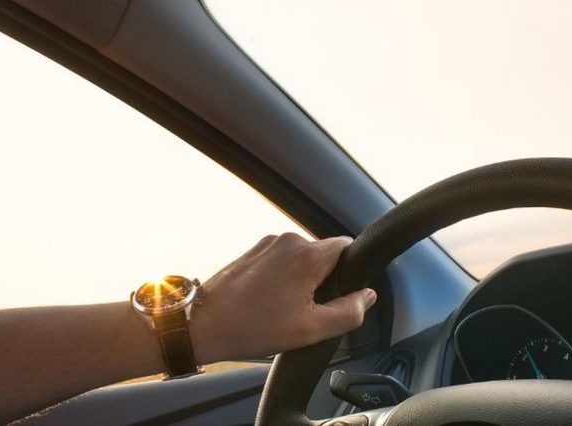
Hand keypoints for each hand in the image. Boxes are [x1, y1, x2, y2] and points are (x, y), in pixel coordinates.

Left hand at [192, 233, 376, 361]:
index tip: (340, 295)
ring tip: (284, 310)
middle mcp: (289, 240)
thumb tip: (368, 296)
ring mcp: (267, 244)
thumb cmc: (252, 327)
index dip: (350, 271)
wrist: (202, 325)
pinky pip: (281, 261)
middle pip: (324, 254)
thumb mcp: (311, 329)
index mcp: (308, 255)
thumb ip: (349, 311)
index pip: (348, 247)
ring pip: (301, 259)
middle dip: (324, 280)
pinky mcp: (252, 252)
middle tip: (309, 310)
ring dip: (301, 280)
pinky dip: (282, 279)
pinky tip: (269, 303)